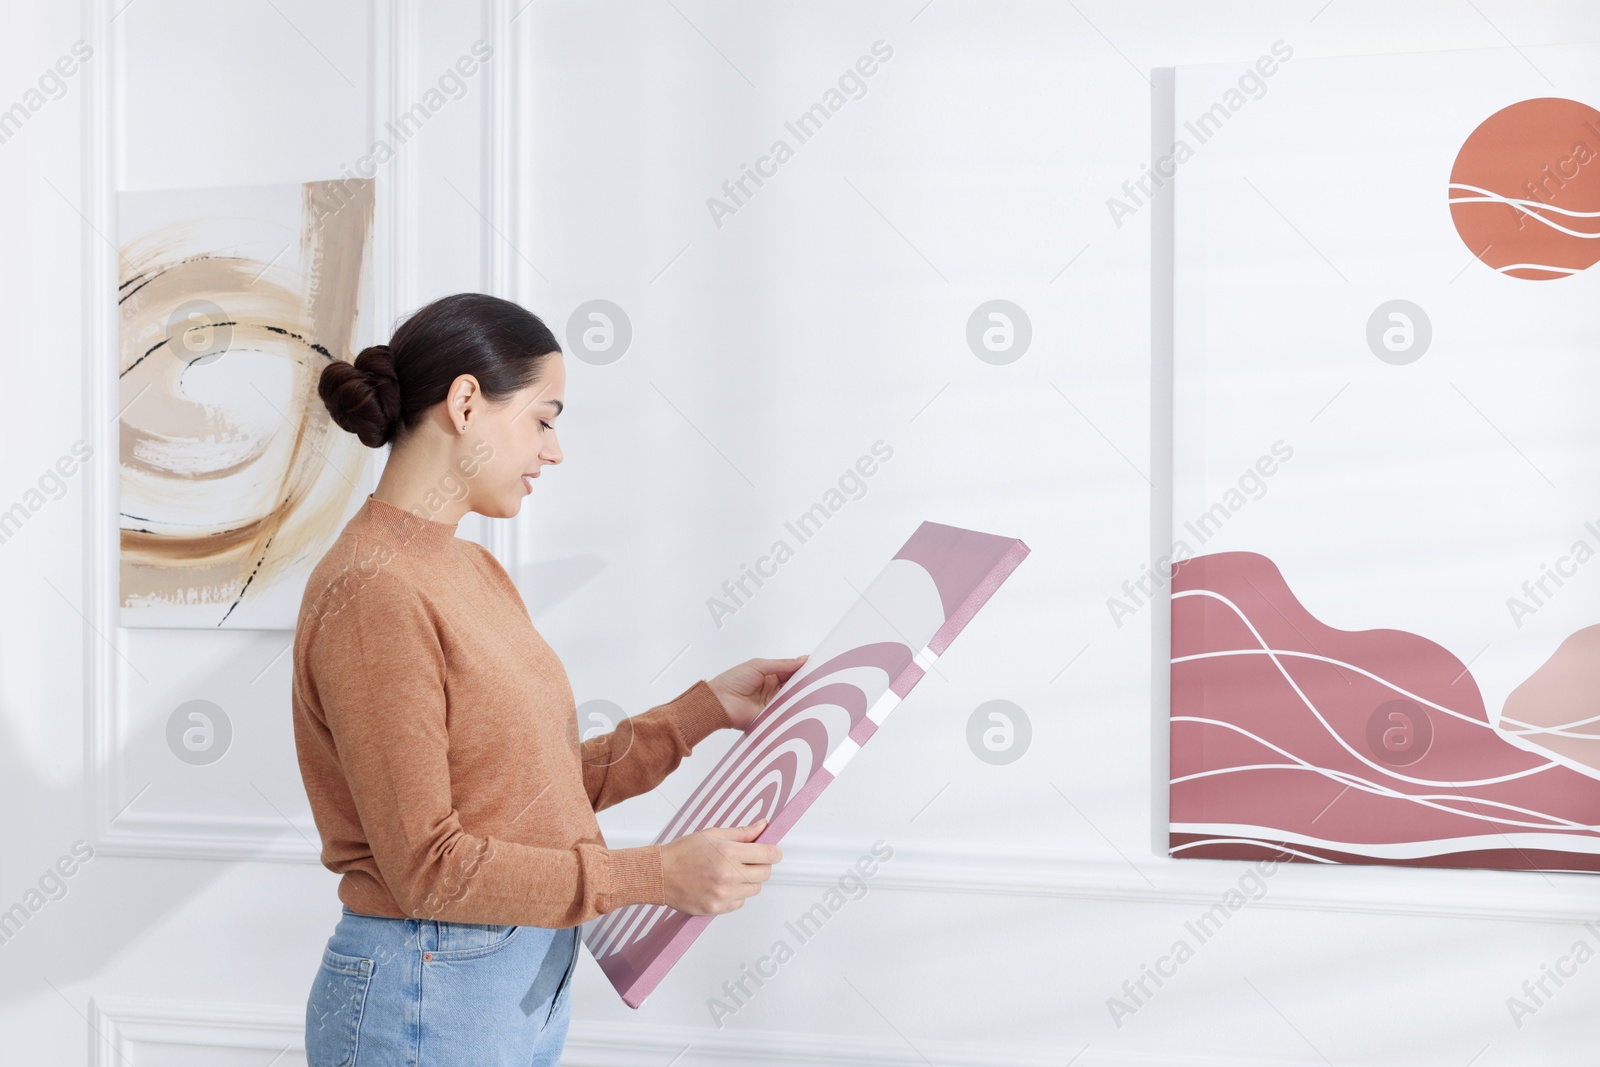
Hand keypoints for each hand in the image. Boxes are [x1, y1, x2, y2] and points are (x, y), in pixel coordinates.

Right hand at [660, 818, 782, 914]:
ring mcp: (723, 894)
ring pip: (754, 889)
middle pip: (765, 873)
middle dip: (761, 865)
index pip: (768, 855)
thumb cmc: (683, 852)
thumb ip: (741, 833)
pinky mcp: (716, 908)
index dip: (774, 852)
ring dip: (748, 881)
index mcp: (729, 853)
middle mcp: (728, 875)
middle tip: (747, 861)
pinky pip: (740, 903)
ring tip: (730, 874)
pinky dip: (735, 895)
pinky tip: (721, 886)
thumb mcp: (713, 835)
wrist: (659, 874)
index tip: (772, 852)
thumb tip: (763, 826)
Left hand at [708, 655, 808, 730]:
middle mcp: (774, 690)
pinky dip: (795, 709)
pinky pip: (787, 713)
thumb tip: (801, 660)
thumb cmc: (732, 681)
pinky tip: (804, 704)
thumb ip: (781, 664)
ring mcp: (774, 704)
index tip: (817, 665)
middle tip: (820, 678)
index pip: (792, 671)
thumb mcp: (758, 666)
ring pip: (794, 699)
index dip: (803, 668)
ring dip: (802, 695)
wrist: (719, 702)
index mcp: (770, 675)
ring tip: (816, 689)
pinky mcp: (773, 717)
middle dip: (806, 682)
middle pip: (795, 685)